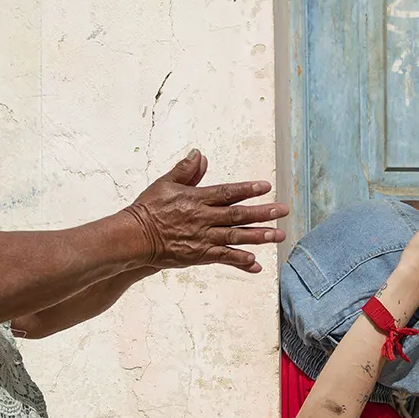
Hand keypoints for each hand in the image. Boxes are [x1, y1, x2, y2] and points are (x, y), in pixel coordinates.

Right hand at [125, 149, 289, 273]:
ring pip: (236, 236)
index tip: (266, 187)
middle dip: (263, 213)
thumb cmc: (148, 209)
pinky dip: (240, 261)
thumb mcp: (165, 184)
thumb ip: (186, 170)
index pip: (227, 192)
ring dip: (259, 236)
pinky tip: (256, 263)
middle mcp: (203, 218)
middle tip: (284, 211)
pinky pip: (223, 258)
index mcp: (196, 198)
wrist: (134, 237)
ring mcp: (202, 238)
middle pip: (238, 214)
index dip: (247, 189)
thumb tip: (199, 154)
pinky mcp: (199, 255)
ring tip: (279, 235)